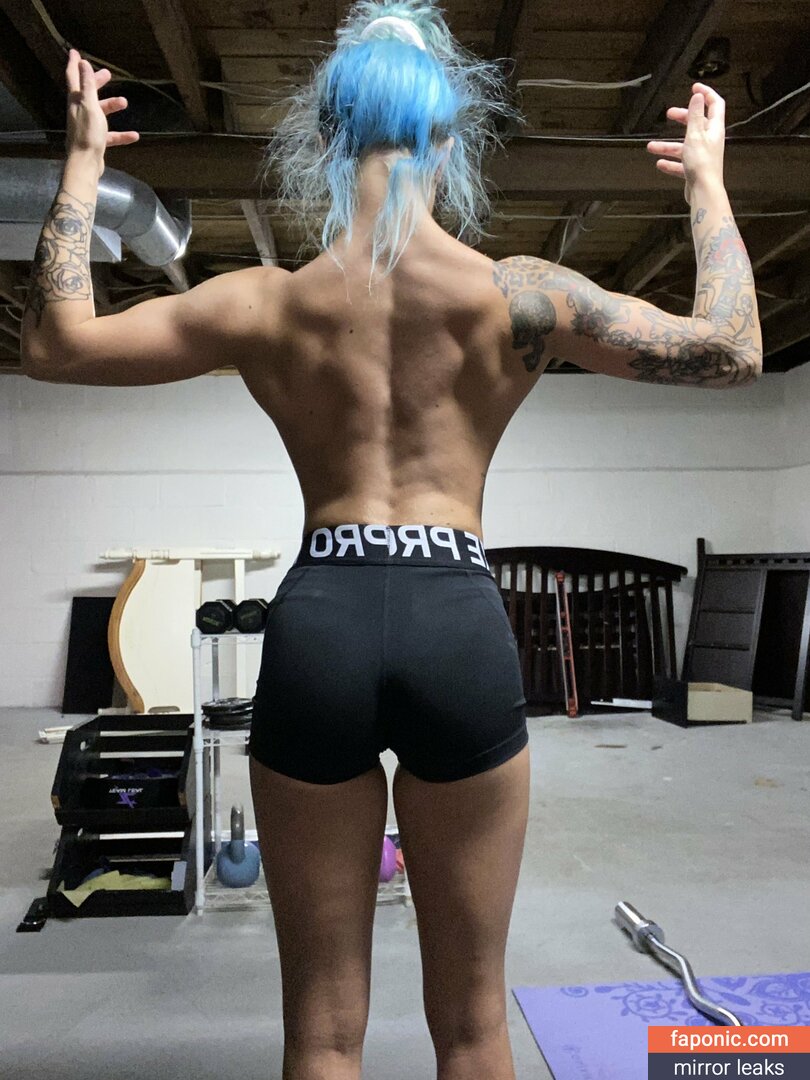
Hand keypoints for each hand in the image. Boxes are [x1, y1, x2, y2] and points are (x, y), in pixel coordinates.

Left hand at [65, 48, 138, 172]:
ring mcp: (88, 126)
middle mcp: (79, 111)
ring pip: (100, 111)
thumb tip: (83, 63)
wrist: (86, 163)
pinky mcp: (96, 140)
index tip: (75, 52)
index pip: (73, 77)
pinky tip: (134, 135)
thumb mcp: (89, 105)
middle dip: (96, 83)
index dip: (74, 64)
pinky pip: (110, 134)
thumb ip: (87, 85)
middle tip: (107, 74)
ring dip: (112, 106)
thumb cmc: (87, 133)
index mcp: (76, 101)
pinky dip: (121, 134)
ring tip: (125, 102)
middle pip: (88, 92)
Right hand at [646, 82, 725, 205]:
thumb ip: (695, 115)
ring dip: (667, 145)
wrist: (704, 191)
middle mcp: (710, 141)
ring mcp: (702, 155)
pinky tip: (660, 164)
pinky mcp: (694, 169)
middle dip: (683, 117)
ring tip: (651, 146)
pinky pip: (680, 164)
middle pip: (697, 123)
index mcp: (714, 129)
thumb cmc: (702, 164)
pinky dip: (670, 163)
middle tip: (670, 113)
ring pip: (684, 145)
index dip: (706, 93)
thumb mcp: (695, 134)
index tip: (694, 87)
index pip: (715, 104)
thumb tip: (698, 96)